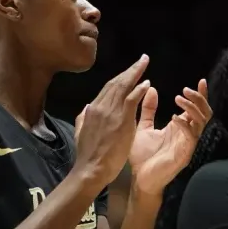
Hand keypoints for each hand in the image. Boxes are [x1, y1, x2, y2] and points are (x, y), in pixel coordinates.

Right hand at [74, 55, 151, 187]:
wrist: (91, 168)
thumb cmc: (88, 155)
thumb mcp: (81, 132)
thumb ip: (84, 118)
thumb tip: (87, 107)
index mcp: (91, 109)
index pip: (107, 89)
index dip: (120, 78)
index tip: (129, 71)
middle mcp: (100, 107)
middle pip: (116, 83)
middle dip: (130, 70)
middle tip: (142, 59)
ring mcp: (110, 112)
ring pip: (123, 87)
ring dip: (135, 74)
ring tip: (145, 64)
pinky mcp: (121, 120)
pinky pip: (131, 100)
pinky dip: (139, 90)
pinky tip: (146, 83)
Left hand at [123, 78, 212, 195]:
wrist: (139, 179)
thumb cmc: (143, 156)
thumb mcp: (143, 127)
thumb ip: (148, 110)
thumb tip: (151, 89)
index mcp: (181, 127)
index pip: (196, 108)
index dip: (200, 95)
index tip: (200, 80)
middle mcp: (188, 134)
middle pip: (204, 113)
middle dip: (198, 99)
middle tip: (186, 90)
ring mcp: (188, 144)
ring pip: (201, 122)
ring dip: (192, 108)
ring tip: (179, 98)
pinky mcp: (185, 154)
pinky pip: (190, 136)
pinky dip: (184, 124)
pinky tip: (174, 118)